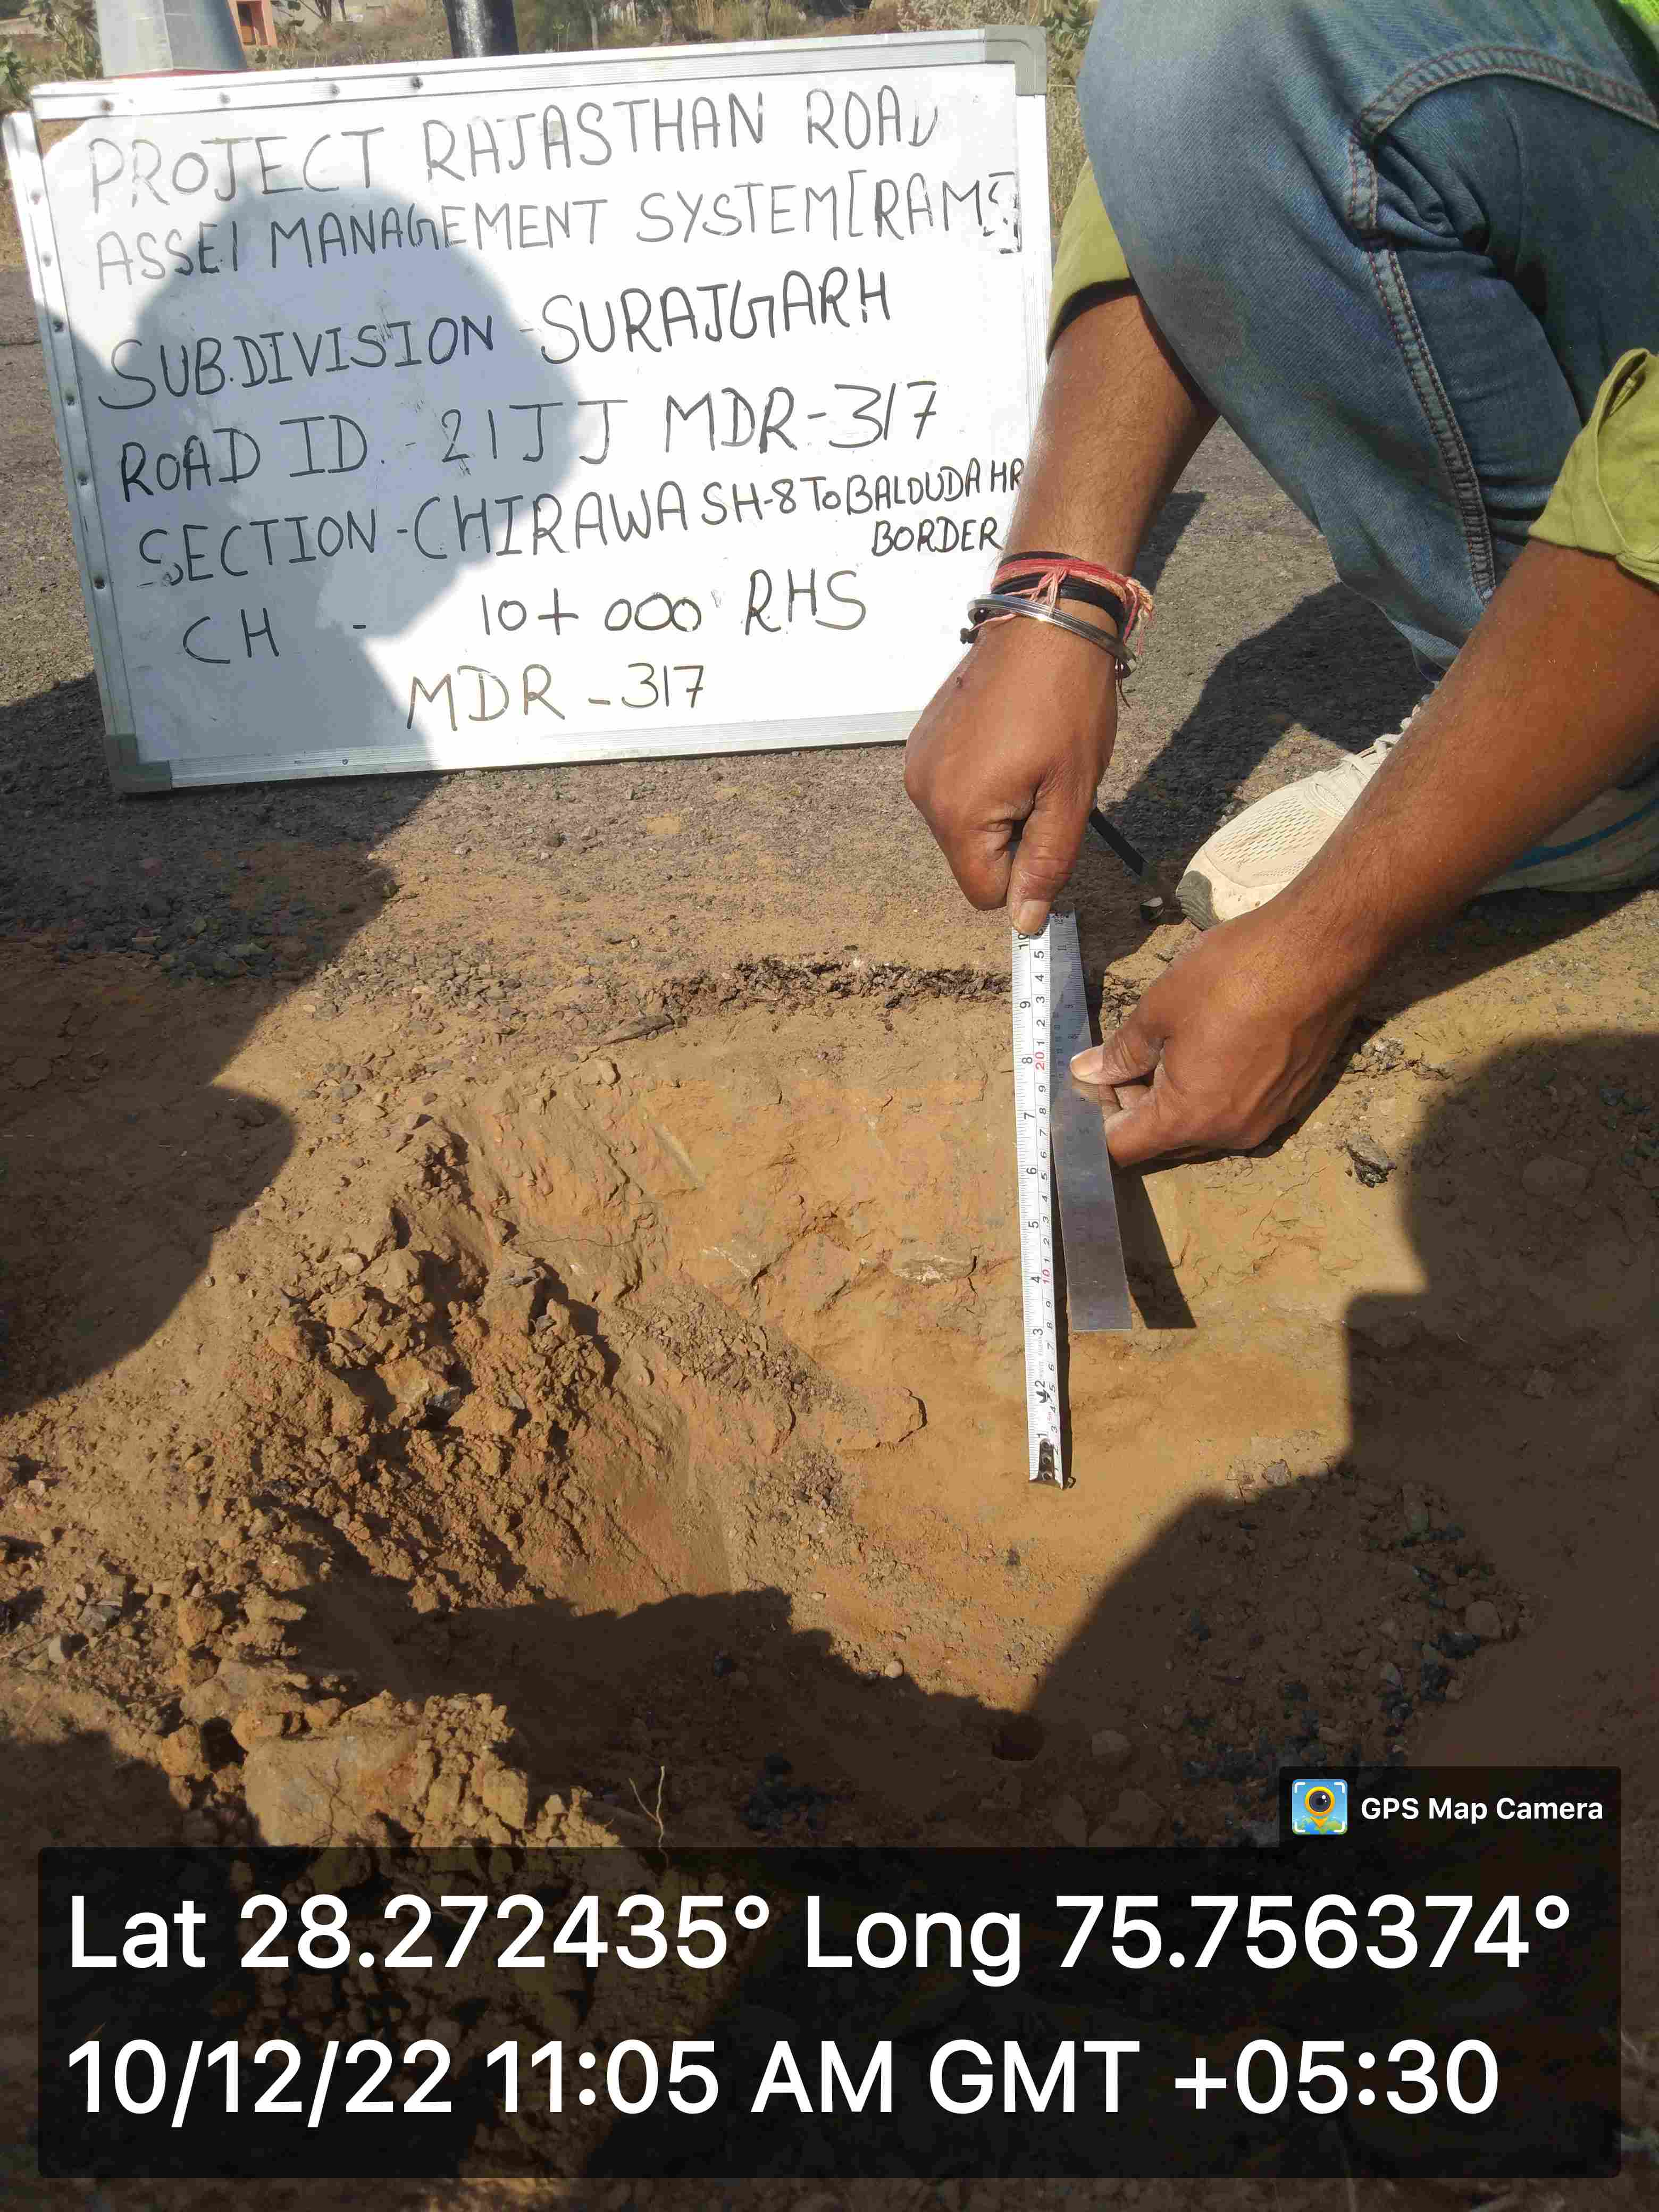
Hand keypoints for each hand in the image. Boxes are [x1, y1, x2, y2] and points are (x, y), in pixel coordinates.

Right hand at [903, 620, 1119, 934]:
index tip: (1047, 821)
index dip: (1024, 873)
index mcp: (958, 813)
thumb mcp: (1071, 794)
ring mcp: (918, 765)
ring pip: (961, 825)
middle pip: (970, 859)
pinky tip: (1004, 740)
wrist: (1044, 620)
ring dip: (996, 808)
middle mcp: (923, 793)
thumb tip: (1025, 922)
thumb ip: (1046, 864)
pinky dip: (979, 780)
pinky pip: (950, 790)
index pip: (984, 892)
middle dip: (1009, 836)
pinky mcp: (921, 743)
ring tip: (1024, 755)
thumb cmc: (1065, 702)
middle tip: (1041, 780)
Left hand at [1070, 903, 1366, 1164]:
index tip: (1087, 1088)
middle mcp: (1230, 1133)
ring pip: (1201, 1125)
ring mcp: (1266, 1119)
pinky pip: (1236, 1110)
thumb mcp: (1161, 1008)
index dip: (1096, 1123)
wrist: (1321, 952)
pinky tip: (1206, 1047)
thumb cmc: (1236, 976)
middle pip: (1163, 1140)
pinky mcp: (1292, 1098)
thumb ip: (1122, 1051)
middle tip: (1119, 1057)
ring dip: (1172, 1098)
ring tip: (1161, 1046)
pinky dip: (1211, 1091)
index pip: (1124, 1148)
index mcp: (1190, 1118)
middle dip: (1133, 1106)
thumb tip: (1089, 1073)